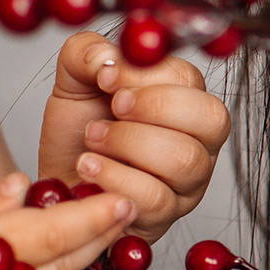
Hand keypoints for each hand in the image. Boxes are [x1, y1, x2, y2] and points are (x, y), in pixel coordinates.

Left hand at [37, 31, 229, 242]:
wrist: (56, 183)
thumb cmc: (77, 135)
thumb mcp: (75, 81)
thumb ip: (87, 53)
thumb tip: (109, 60)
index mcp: (185, 99)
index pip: (191, 79)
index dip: (147, 76)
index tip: (105, 78)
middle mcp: (199, 140)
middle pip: (212, 119)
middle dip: (155, 109)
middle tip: (113, 109)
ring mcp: (189, 181)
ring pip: (186, 159)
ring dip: (129, 144)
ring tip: (93, 139)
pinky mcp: (168, 216)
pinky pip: (157, 197)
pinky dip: (115, 178)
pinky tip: (89, 168)